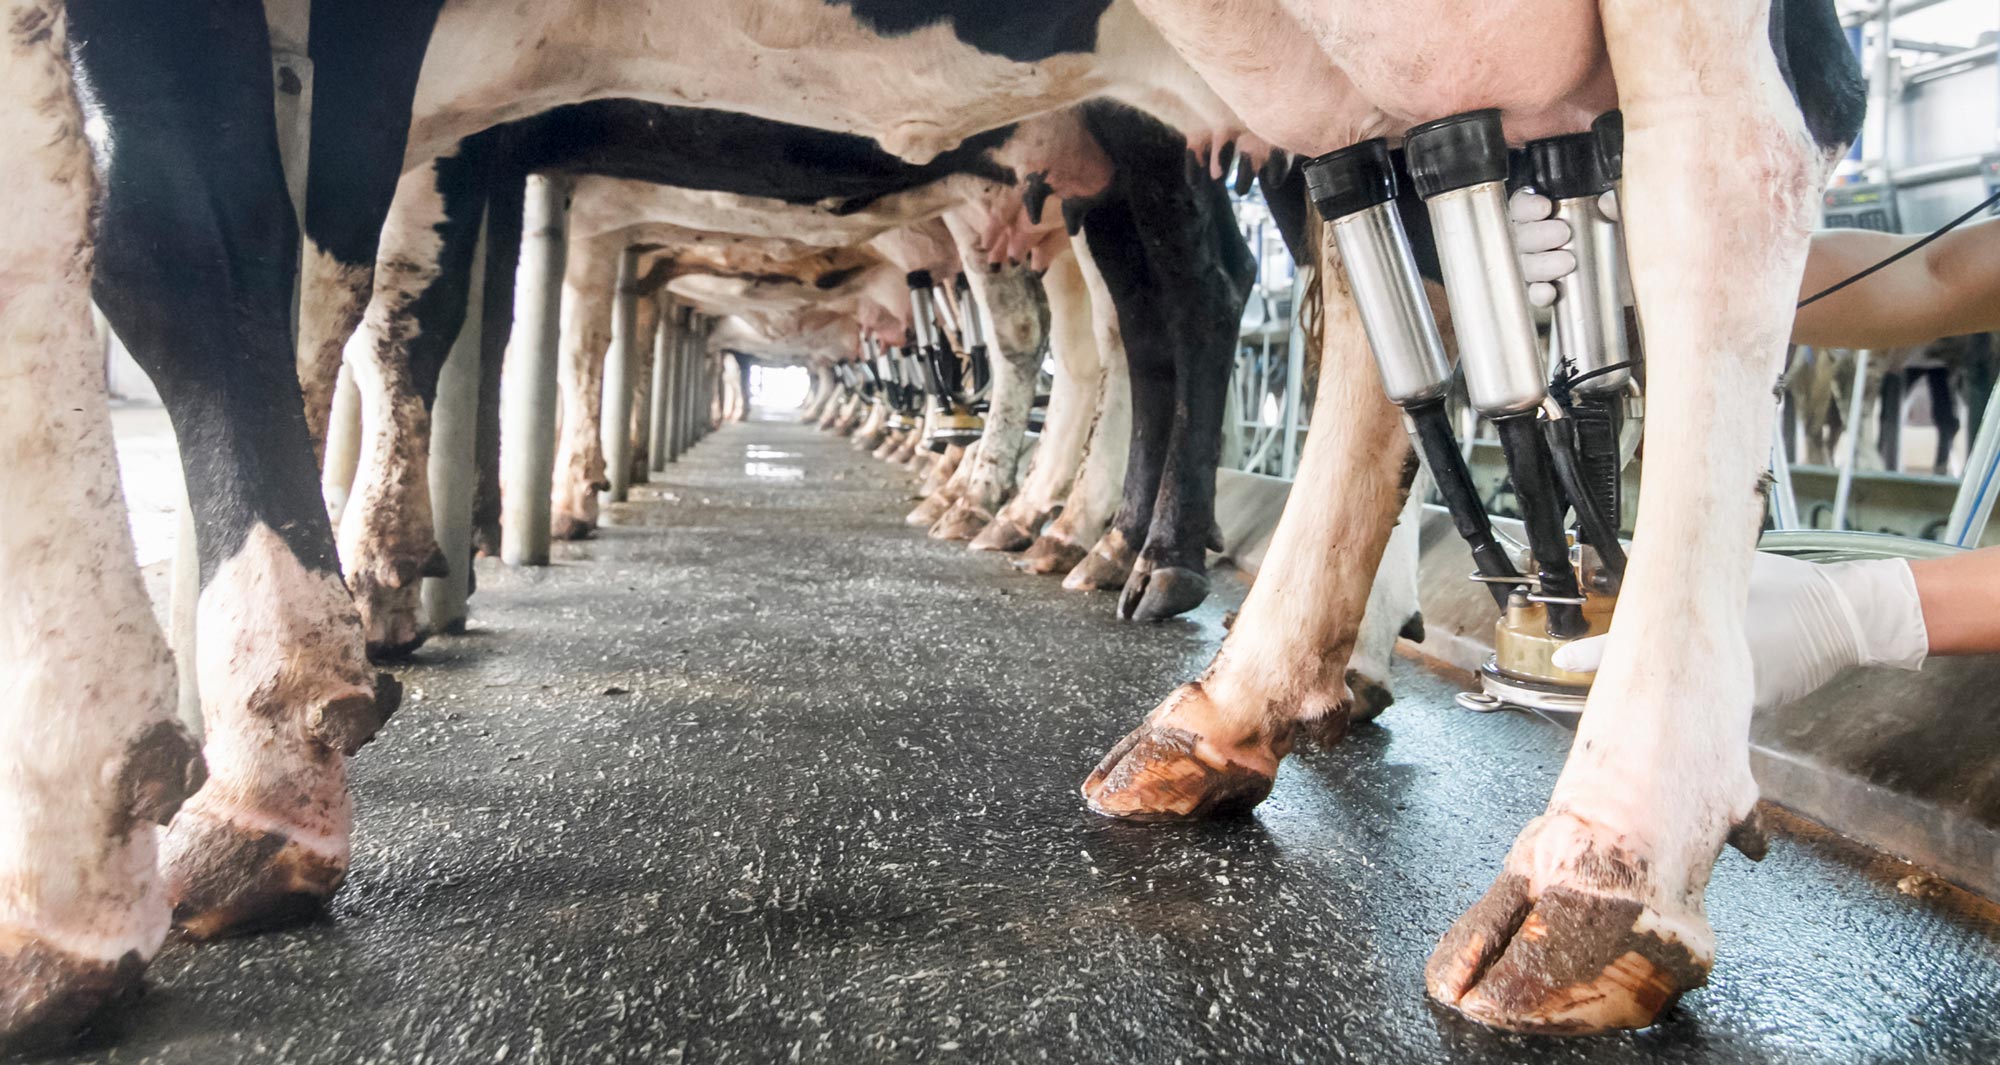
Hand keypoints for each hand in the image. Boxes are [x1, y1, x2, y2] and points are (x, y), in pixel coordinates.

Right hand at [1507, 188, 1620, 306]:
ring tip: (1567, 262)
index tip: (1544, 208)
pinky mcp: (1550, 291)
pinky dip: (1539, 293)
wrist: (1638, 276)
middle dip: (1537, 234)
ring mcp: (1542, 266)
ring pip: (1525, 264)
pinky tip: (1550, 291)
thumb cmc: (1626, 240)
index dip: (1527, 206)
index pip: (1523, 205)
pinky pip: (1534, 293)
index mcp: (1551, 213)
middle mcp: (1540, 238)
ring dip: (1540, 264)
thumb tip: (1606, 201)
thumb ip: (1618, 205)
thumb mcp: (1626, 218)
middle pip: (1520, 235)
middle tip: (1562, 233)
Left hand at [1551, 551, 1928, 712]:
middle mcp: (1712, 674)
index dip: (1592, 657)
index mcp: (1701, 637)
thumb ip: (1682, 569)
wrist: (1847, 618)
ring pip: (1679, 697)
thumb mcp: (1734, 571)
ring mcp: (1733, 696)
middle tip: (1587, 674)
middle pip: (1648, 683)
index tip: (1562, 661)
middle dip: (1618, 680)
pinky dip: (1695, 695)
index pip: (1632, 649)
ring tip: (1636, 683)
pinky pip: (1710, 703)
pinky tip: (1690, 685)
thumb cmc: (1791, 589)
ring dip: (1658, 690)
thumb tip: (1638, 551)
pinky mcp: (1750, 705)